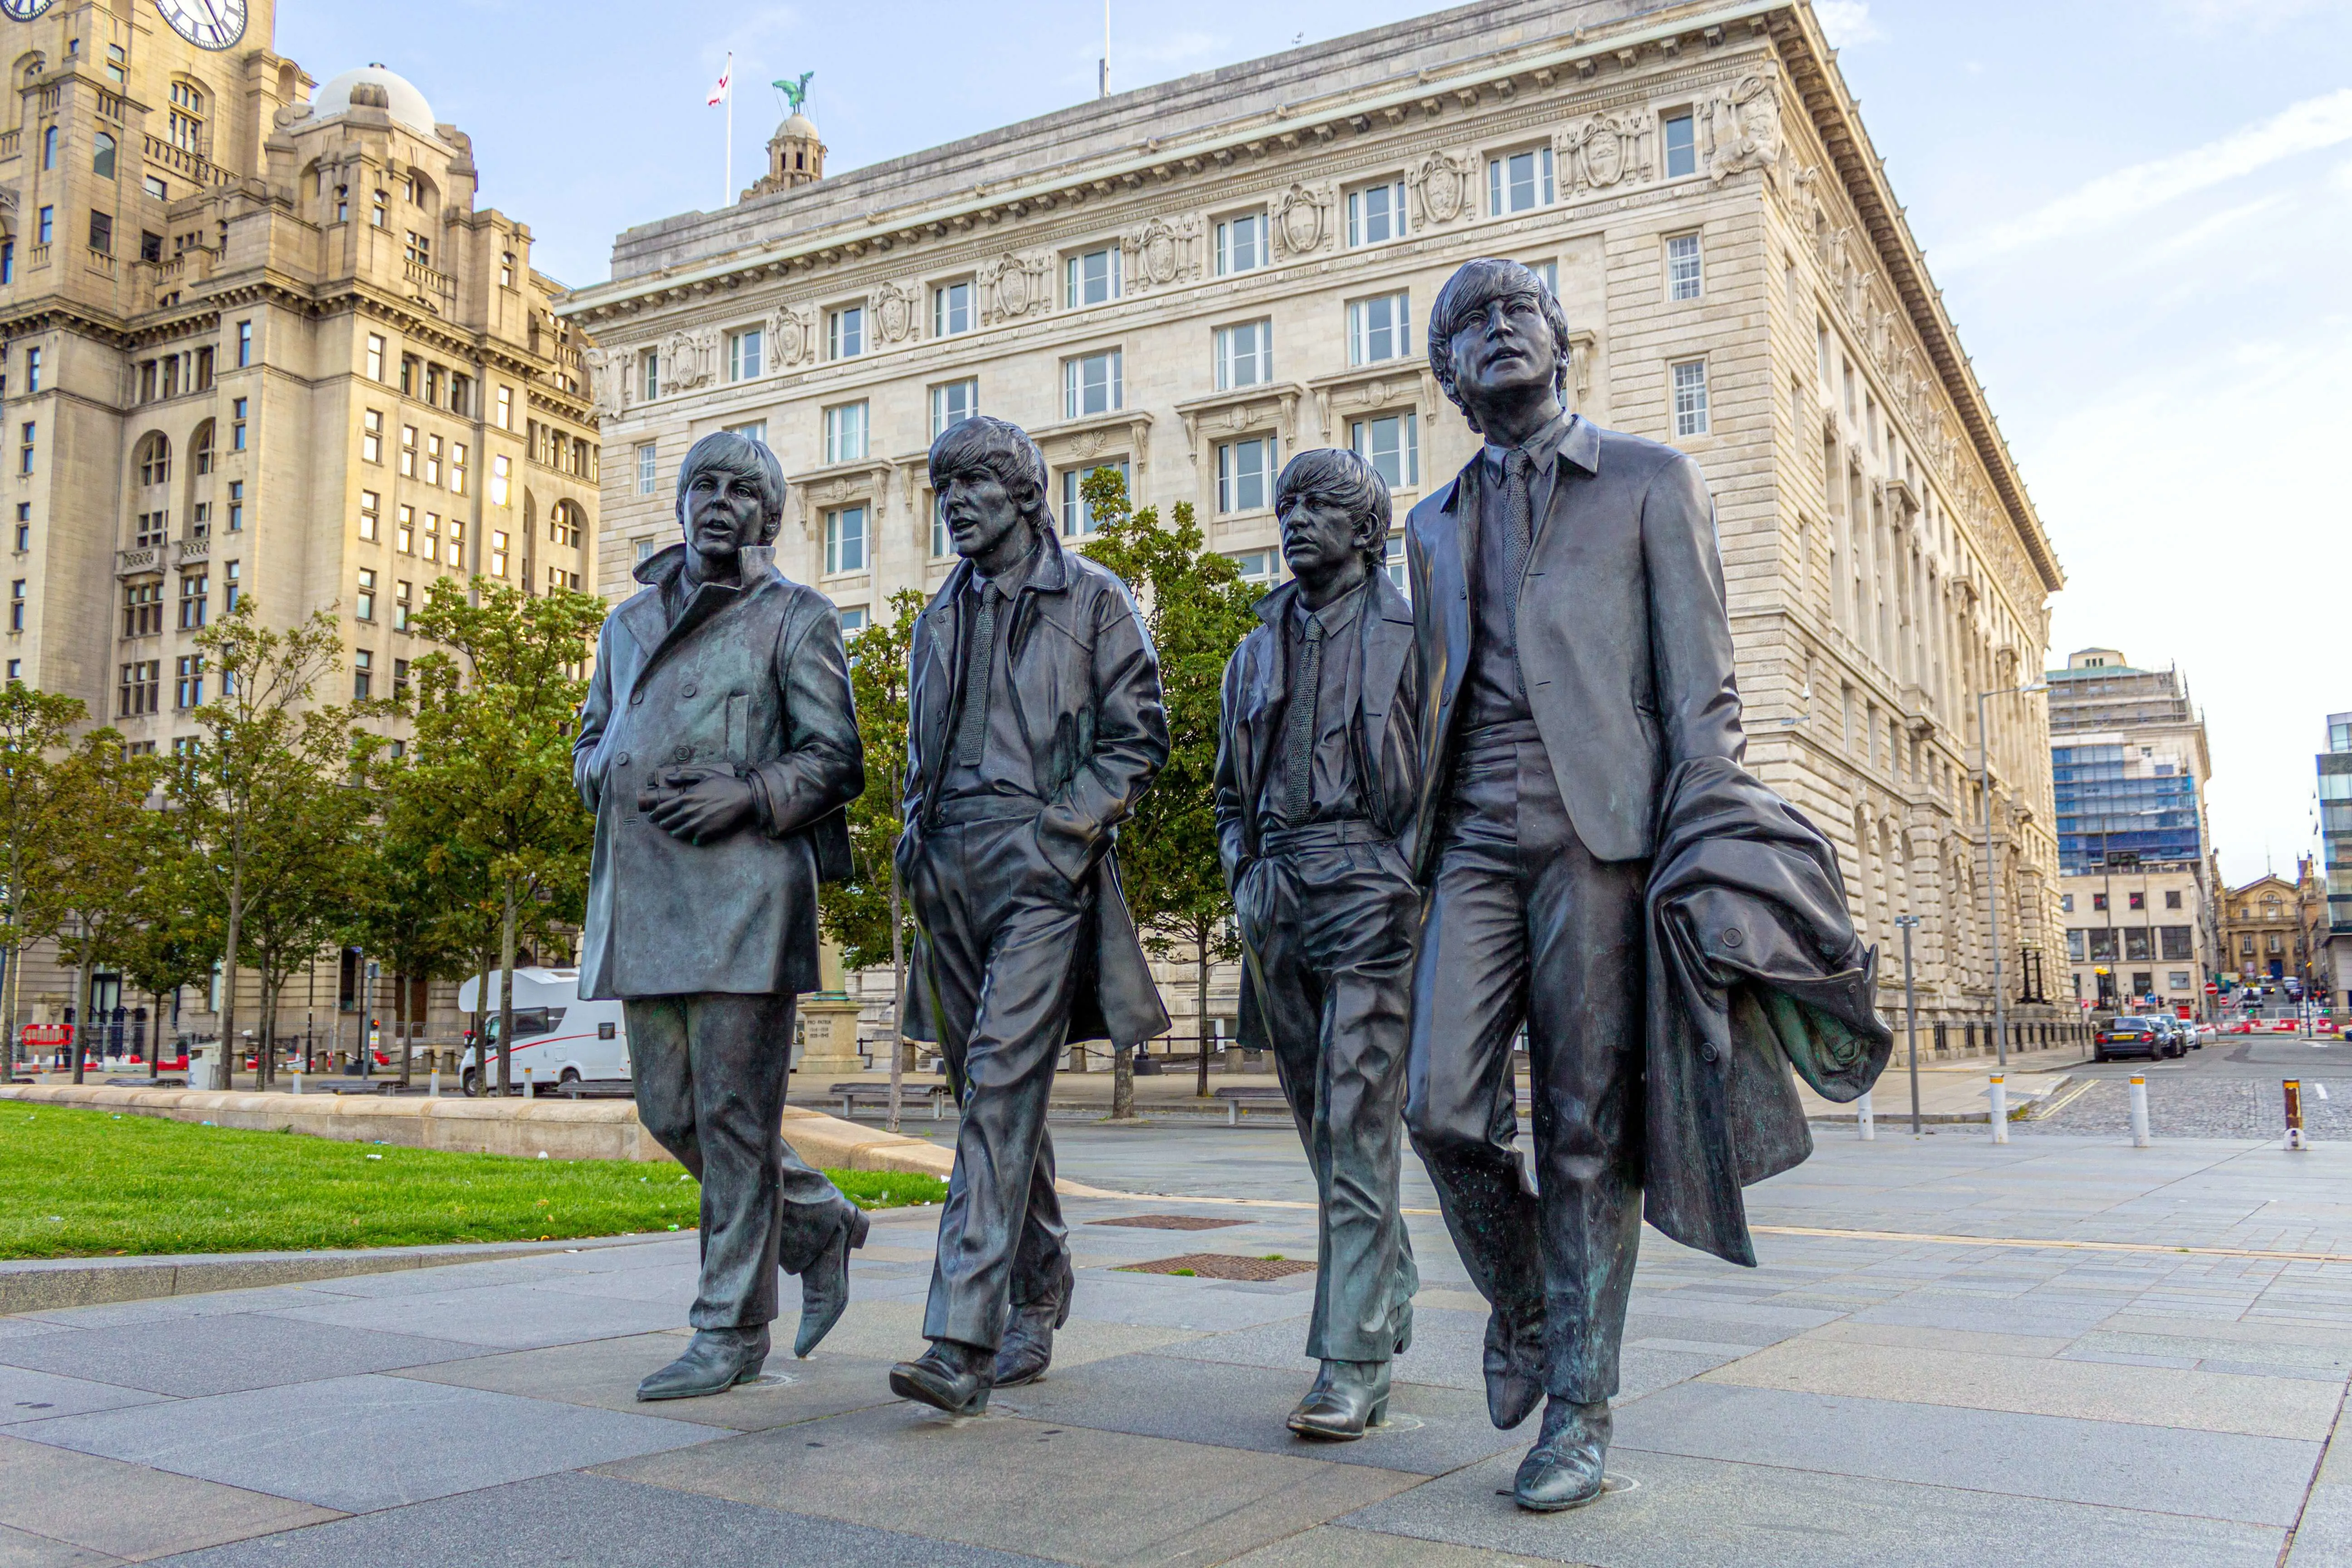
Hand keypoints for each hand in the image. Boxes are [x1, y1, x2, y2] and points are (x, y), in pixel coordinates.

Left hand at [639, 768, 756, 844]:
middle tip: (662, 825)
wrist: (743, 797)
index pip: (662, 809)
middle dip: (663, 824)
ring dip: (675, 832)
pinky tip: (694, 837)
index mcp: (686, 797)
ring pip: (678, 833)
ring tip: (675, 832)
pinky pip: (694, 840)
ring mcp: (697, 823)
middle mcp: (689, 811)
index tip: (651, 817)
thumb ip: (685, 774)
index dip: (654, 814)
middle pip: (668, 822)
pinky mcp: (707, 832)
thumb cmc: (725, 784)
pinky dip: (693, 839)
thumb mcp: (705, 773)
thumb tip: (669, 777)